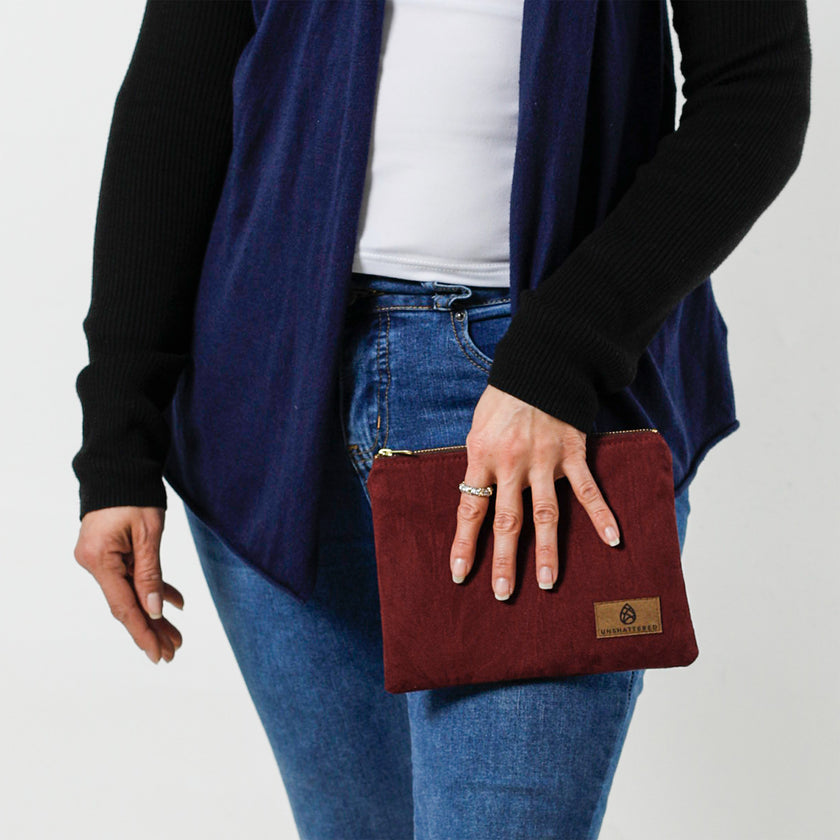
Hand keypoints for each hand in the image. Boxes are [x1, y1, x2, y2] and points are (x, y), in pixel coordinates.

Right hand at [74, 506, 183, 662]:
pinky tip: (174, 604)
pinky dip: (153, 588)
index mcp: (100, 560)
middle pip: (127, 604)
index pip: (124, 607)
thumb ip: (150, 574)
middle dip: (152, 628)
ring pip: (131, 593)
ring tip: (177, 635)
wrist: (119, 465)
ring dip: (155, 612)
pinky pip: (132, 576)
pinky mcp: (110, 552)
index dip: (143, 632)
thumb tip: (154, 610)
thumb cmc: (134, 494)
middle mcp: (95, 563)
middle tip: (174, 650)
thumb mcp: (148, 534)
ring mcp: (101, 558)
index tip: (159, 654)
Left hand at [449, 384, 620, 599]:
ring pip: (546, 514)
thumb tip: (475, 498)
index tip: (460, 573)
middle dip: (504, 560)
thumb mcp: (478, 430)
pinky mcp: (572, 454)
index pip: (470, 509)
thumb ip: (479, 465)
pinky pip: (587, 489)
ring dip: (547, 550)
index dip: (464, 543)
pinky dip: (601, 514)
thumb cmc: (503, 400)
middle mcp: (512, 464)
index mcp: (482, 458)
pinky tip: (612, 539)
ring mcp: (544, 461)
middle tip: (503, 593)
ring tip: (547, 582)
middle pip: (507, 521)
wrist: (536, 366)